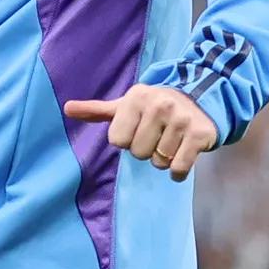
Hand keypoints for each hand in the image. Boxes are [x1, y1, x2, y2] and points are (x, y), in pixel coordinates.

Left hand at [63, 83, 220, 178]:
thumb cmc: (155, 108)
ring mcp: (181, 119)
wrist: (201, 101)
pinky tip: (182, 155)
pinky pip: (178, 167)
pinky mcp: (199, 134)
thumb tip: (67, 108)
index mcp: (136, 97)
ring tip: (172, 141)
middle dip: (147, 150)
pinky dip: (179, 170)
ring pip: (159, 162)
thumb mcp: (126, 106)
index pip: (117, 141)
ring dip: (164, 158)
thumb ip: (97, 110)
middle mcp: (159, 105)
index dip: (128, 140)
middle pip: (138, 153)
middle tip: (159, 136)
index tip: (140, 129)